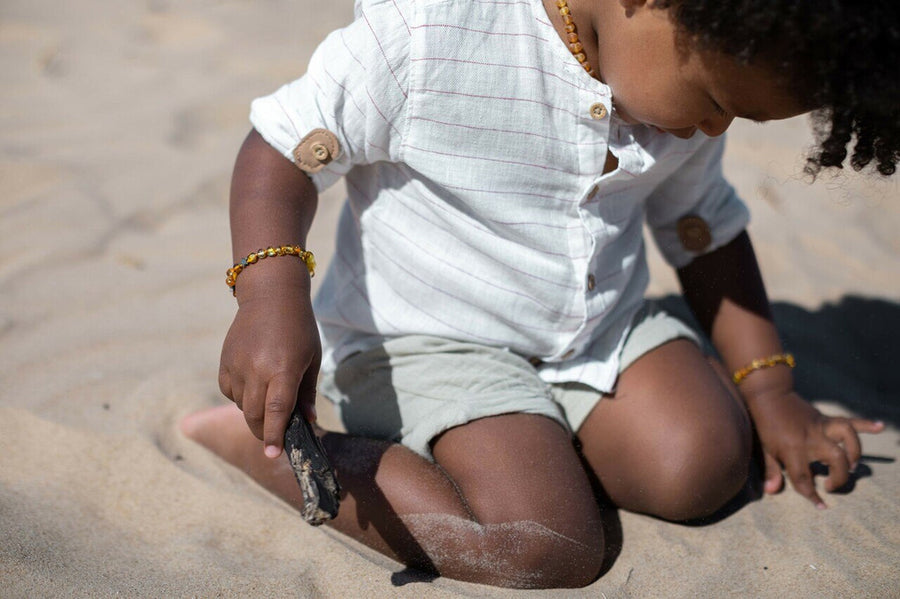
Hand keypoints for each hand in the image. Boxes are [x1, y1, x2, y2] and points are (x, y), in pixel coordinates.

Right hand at [218, 292, 321, 458]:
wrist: (270, 296)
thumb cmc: (298, 327)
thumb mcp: (312, 358)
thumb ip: (306, 392)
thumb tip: (308, 422)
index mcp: (283, 369)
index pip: (277, 411)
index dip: (275, 436)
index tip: (274, 455)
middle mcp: (257, 369)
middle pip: (256, 415)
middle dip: (265, 431)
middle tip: (276, 435)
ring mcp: (237, 365)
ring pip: (242, 406)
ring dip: (255, 414)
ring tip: (269, 400)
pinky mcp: (225, 362)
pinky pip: (230, 392)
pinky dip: (241, 398)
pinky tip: (254, 386)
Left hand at [748, 390, 884, 507]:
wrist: (768, 394)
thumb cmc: (765, 424)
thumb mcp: (764, 449)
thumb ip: (771, 471)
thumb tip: (771, 492)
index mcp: (793, 449)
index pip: (804, 478)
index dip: (812, 496)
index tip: (822, 507)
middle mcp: (811, 439)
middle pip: (836, 460)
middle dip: (840, 477)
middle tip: (830, 484)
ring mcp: (821, 427)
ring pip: (847, 437)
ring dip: (854, 452)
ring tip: (851, 465)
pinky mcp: (826, 419)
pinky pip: (849, 420)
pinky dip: (866, 424)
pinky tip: (880, 427)